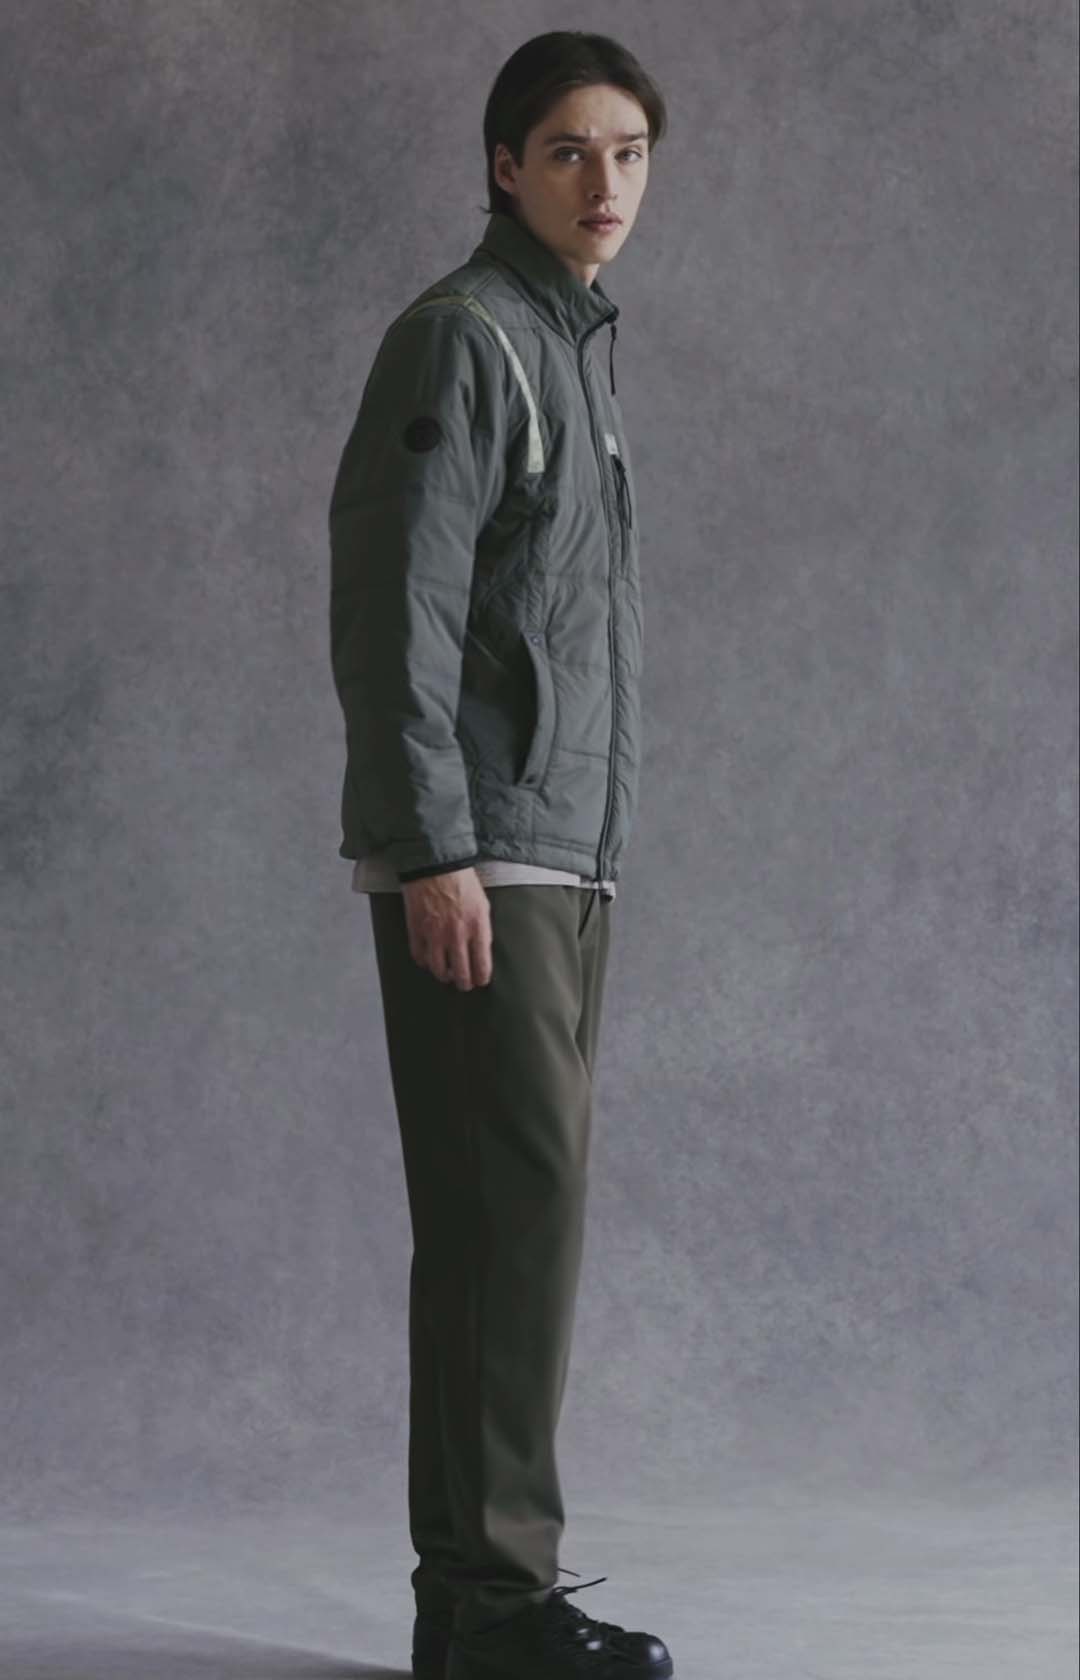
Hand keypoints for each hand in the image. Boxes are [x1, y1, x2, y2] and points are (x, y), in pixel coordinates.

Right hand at [401, 867, 491, 989]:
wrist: (435, 865)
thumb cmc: (462, 882)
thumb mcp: (482, 904)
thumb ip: (482, 929)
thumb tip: (482, 950)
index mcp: (477, 928)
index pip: (481, 966)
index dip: (481, 978)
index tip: (481, 981)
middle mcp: (457, 935)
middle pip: (461, 973)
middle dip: (464, 983)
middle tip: (464, 984)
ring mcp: (435, 934)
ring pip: (439, 970)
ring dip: (444, 976)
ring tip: (446, 975)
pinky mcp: (417, 930)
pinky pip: (419, 956)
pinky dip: (424, 962)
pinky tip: (429, 961)